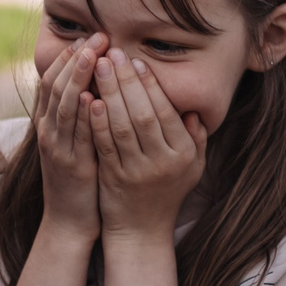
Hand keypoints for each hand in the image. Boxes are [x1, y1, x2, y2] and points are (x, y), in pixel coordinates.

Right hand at [34, 33, 103, 242]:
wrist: (68, 220)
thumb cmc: (79, 178)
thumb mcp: (75, 141)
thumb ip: (81, 114)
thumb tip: (94, 84)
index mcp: (49, 122)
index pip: (54, 80)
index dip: (69, 56)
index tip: (88, 36)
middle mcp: (48, 130)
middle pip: (56, 85)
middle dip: (76, 58)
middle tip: (97, 35)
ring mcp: (57, 147)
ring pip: (63, 105)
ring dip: (77, 77)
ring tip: (92, 54)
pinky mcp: (71, 165)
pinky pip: (75, 135)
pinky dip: (81, 114)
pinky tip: (91, 96)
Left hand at [90, 50, 205, 241]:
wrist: (141, 232)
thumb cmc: (167, 193)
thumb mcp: (192, 168)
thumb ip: (196, 138)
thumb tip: (192, 109)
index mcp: (183, 156)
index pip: (166, 112)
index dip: (151, 85)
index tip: (138, 61)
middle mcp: (161, 163)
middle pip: (143, 115)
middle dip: (127, 81)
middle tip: (114, 53)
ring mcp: (136, 172)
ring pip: (121, 126)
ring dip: (109, 93)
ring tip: (99, 66)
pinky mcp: (113, 179)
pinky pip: (104, 145)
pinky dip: (96, 122)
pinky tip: (89, 99)